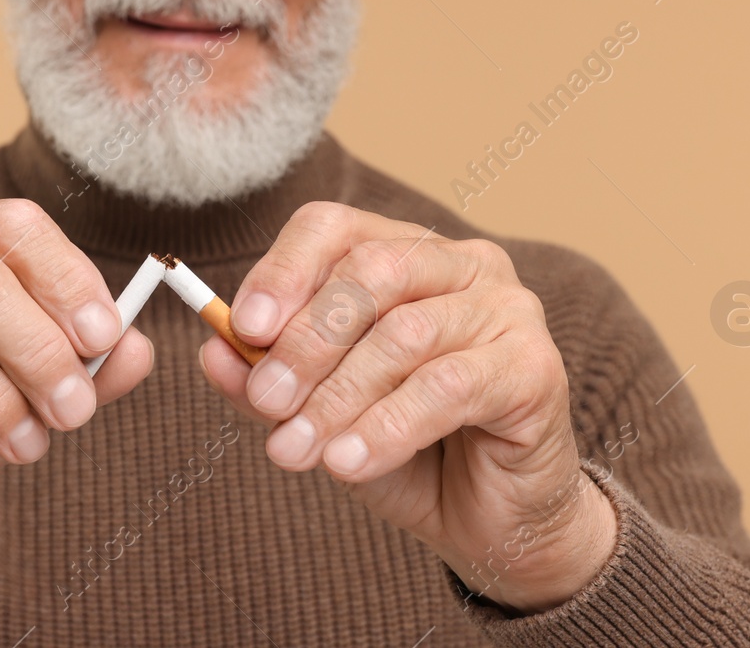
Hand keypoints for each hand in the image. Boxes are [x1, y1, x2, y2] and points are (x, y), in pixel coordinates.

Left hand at [199, 203, 615, 612]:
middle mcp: (462, 264)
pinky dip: (388, 426)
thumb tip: (213, 350)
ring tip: (296, 450)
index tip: (242, 326)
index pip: (335, 228)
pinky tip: (348, 462)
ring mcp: (507, 309)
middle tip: (266, 401)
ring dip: (338, 397)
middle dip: (306, 340)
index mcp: (404, 254)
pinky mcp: (535, 367)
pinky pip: (449, 386)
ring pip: (405, 334)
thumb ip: (267, 376)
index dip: (284, 270)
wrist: (490, 521)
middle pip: (370, 272)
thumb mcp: (319, 411)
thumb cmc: (404, 449)